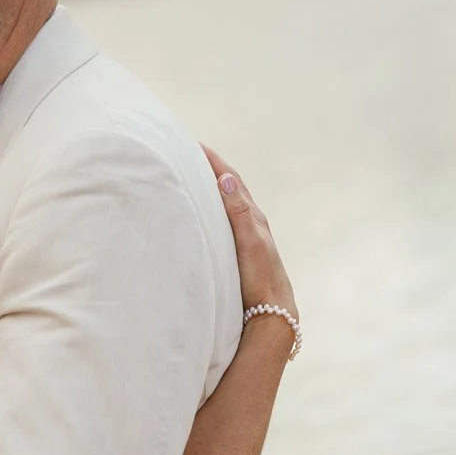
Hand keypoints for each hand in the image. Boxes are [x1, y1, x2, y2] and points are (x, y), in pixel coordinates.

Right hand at [200, 147, 295, 316]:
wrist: (272, 312)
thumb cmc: (261, 279)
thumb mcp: (250, 243)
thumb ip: (238, 212)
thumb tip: (224, 178)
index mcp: (252, 215)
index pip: (229, 178)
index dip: (212, 159)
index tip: (190, 143)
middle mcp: (249, 222)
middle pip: (225, 186)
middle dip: (206, 168)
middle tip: (183, 153)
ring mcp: (243, 236)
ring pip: (222, 203)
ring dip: (206, 188)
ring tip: (186, 177)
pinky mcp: (236, 250)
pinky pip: (220, 220)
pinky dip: (208, 209)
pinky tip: (198, 214)